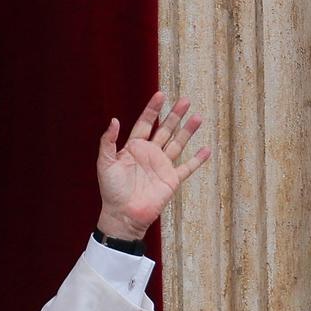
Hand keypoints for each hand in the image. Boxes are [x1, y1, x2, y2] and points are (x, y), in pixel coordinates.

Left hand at [95, 92, 211, 241]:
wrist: (123, 215)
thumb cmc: (112, 191)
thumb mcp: (105, 163)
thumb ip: (108, 141)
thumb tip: (114, 120)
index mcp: (134, 148)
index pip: (145, 123)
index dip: (153, 109)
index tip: (160, 95)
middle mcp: (150, 154)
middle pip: (165, 129)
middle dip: (175, 115)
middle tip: (185, 101)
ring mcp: (162, 166)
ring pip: (178, 144)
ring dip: (188, 131)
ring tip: (197, 117)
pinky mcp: (171, 180)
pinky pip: (187, 168)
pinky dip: (197, 160)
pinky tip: (206, 150)